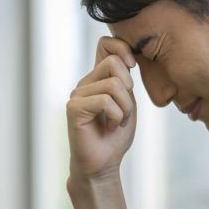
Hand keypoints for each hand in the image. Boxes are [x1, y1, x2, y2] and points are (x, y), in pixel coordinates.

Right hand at [67, 37, 137, 181]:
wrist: (103, 164)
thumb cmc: (115, 136)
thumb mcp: (127, 102)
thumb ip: (125, 80)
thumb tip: (127, 57)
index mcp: (97, 78)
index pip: (105, 44)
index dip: (123, 48)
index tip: (133, 67)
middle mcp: (85, 83)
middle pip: (114, 63)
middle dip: (129, 89)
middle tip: (125, 111)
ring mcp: (77, 95)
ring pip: (113, 85)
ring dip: (125, 108)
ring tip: (118, 121)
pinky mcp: (74, 108)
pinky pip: (105, 101)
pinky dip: (116, 116)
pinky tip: (110, 127)